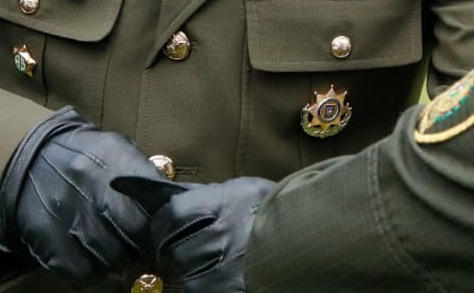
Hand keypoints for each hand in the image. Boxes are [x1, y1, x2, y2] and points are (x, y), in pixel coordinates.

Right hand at [0, 107, 158, 282]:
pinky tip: (91, 259)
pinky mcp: (45, 236)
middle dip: (141, 247)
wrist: (30, 154)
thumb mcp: (118, 150)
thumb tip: (173, 204)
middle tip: (139, 249)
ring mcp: (67, 213)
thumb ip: (144, 175)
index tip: (161, 233)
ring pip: (110, 259)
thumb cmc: (85, 155)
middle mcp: (91, 185)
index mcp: (116, 159)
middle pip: (134, 237)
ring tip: (114, 252)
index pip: (153, 207)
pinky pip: (80, 272)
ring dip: (116, 262)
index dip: (160, 227)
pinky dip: (90, 272)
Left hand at [113, 175, 275, 292]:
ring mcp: (229, 266)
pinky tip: (219, 278)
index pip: (173, 214)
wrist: (313, 236)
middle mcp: (225, 234)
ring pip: (188, 275)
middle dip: (175, 251)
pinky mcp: (232, 289)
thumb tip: (179, 197)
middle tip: (179, 252)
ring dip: (192, 272)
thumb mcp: (246, 191)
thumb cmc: (278, 210)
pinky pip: (202, 290)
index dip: (161, 224)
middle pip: (176, 248)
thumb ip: (212, 194)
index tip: (160, 231)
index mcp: (226, 204)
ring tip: (208, 266)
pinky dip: (206, 286)